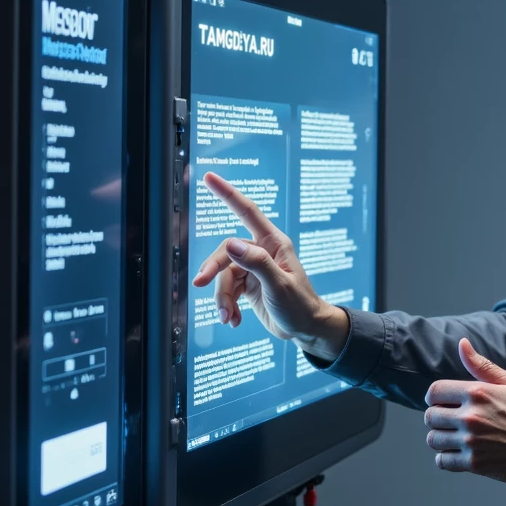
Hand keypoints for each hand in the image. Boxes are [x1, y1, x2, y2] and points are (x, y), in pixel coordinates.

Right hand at [191, 172, 348, 360]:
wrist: (305, 329)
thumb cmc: (300, 305)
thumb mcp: (279, 285)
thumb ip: (256, 263)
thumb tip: (230, 244)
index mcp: (273, 243)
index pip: (247, 211)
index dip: (227, 193)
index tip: (209, 177)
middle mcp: (261, 251)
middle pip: (226, 251)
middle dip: (213, 270)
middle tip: (200, 285)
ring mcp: (252, 268)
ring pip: (223, 275)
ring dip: (222, 298)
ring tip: (228, 317)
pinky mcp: (246, 284)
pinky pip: (227, 290)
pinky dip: (227, 306)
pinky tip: (234, 319)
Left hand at [424, 338, 505, 484]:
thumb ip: (482, 365)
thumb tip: (462, 343)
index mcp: (478, 392)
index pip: (434, 392)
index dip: (435, 397)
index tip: (442, 403)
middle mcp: (471, 416)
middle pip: (430, 416)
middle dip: (438, 418)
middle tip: (451, 422)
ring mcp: (472, 441)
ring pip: (433, 440)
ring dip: (441, 438)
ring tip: (454, 437)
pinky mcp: (475, 463)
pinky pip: (443, 461)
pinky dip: (446, 458)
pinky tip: (458, 453)